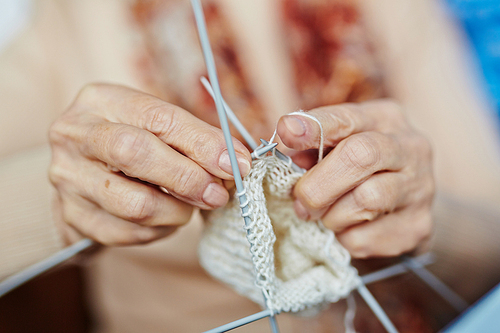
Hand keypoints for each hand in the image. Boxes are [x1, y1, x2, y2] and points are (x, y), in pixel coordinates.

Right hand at [49, 83, 250, 244]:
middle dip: (188, 179)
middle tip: (218, 194)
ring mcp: (68, 177)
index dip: (203, 143)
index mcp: (102, 100)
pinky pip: (128, 233)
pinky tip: (167, 220)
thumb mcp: (159, 127)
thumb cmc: (134, 143)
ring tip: (191, 206)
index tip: (236, 164)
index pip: (159, 118)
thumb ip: (196, 140)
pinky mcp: (71, 215)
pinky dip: (160, 230)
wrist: (85, 171)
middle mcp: (75, 135)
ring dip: (178, 211)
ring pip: (135, 204)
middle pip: (136, 155)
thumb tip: (237, 163)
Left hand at [277, 100, 433, 257]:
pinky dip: (344, 238)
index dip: (314, 126)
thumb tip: (281, 149)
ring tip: (324, 216)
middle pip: (360, 156)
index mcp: (385, 118)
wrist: (405, 205)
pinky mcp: (418, 226)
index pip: (346, 117)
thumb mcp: (337, 146)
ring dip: (331, 214)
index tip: (286, 131)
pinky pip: (367, 237)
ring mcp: (420, 188)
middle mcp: (410, 147)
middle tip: (301, 200)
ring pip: (366, 200)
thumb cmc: (360, 169)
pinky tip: (345, 230)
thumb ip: (310, 147)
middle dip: (318, 183)